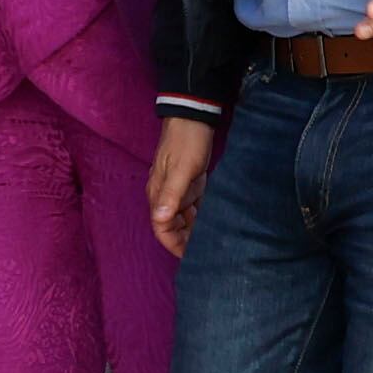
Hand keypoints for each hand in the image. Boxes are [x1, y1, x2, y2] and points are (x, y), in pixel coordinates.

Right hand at [147, 119, 219, 254]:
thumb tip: (160, 219)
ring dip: (193, 230)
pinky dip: (200, 217)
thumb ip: (171, 194)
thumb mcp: (181, 169)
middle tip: (205, 251)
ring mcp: (177, 190)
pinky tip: (213, 224)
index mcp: (158, 194)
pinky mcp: (189, 184)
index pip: (161, 227)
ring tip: (211, 241)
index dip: (173, 243)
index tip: (188, 255)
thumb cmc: (186, 142)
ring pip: (183, 218)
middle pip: (171, 226)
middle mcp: (165, 195)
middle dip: (184, 240)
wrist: (193, 117)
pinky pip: (192, 207)